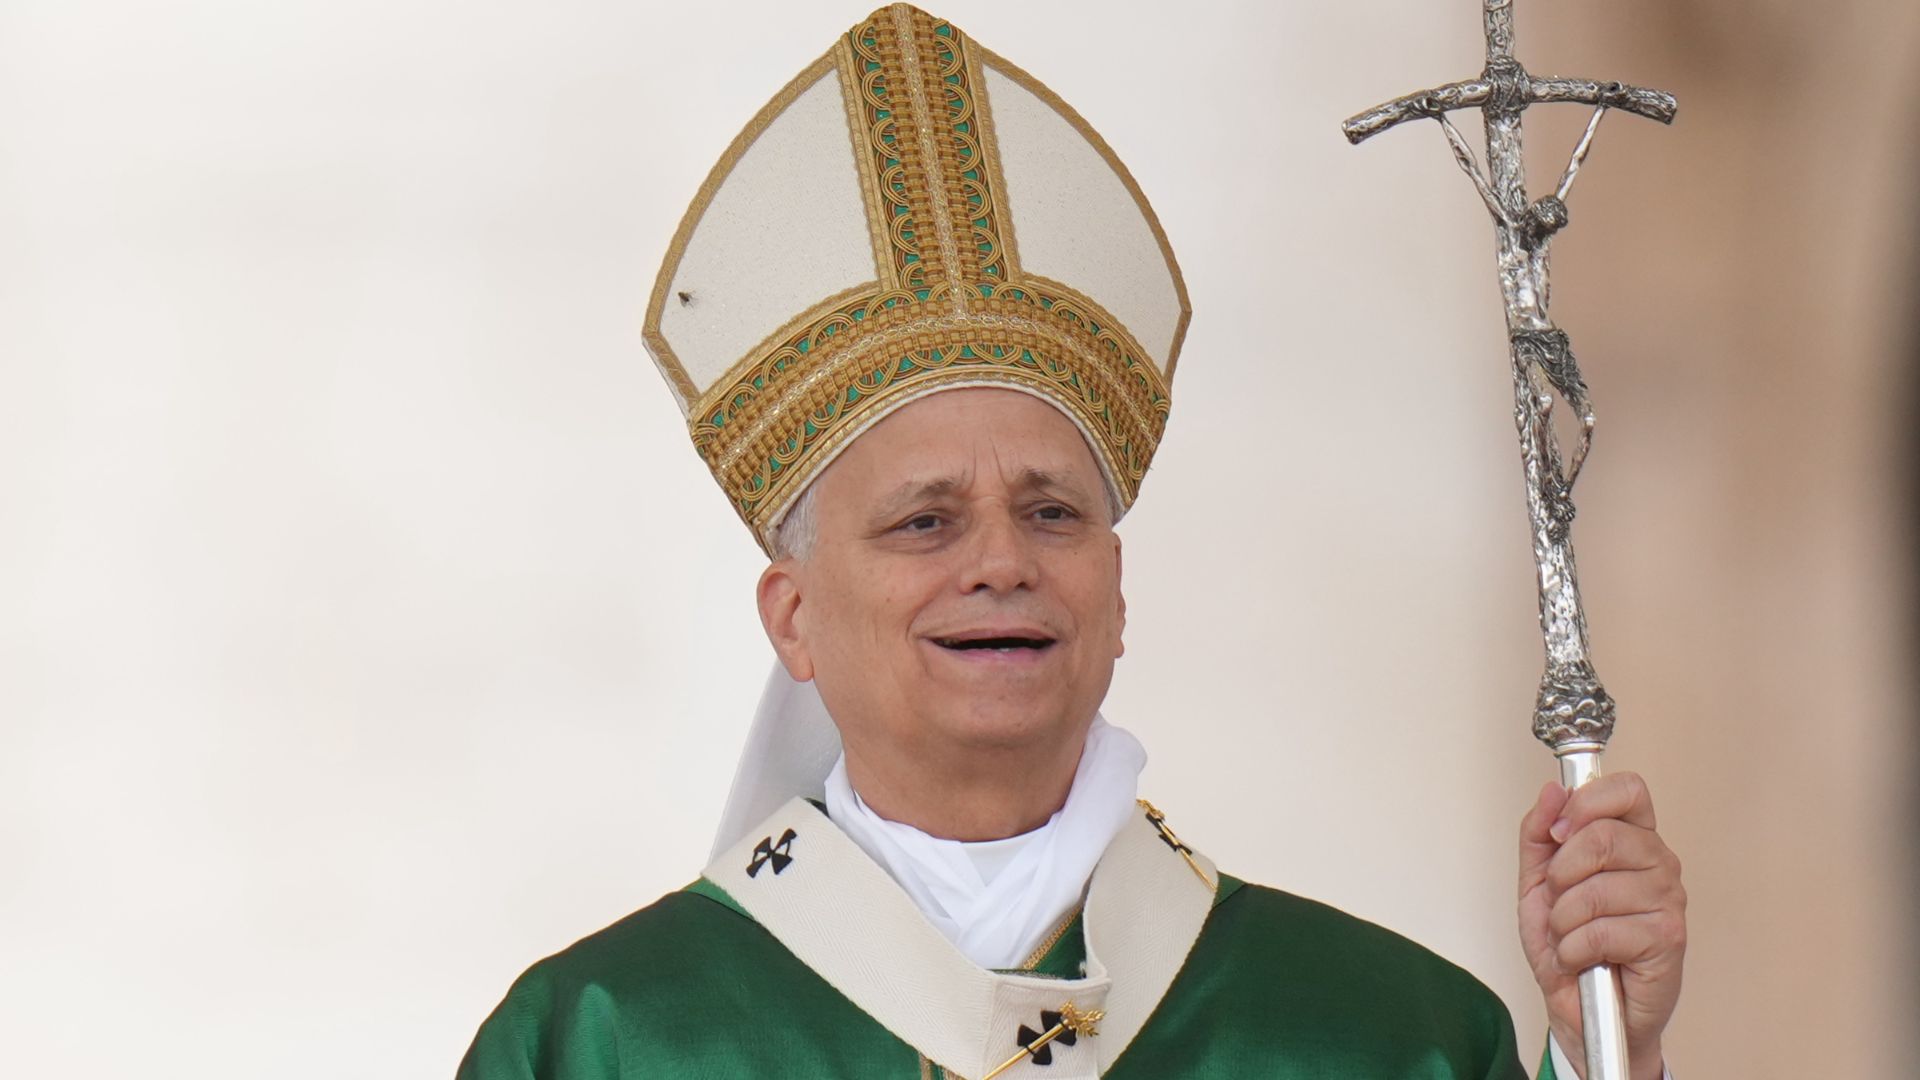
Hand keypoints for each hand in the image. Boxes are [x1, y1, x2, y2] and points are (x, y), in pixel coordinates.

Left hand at [1518, 773, 1685, 1079]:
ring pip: (1594, 890)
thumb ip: (1539, 834)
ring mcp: (1668, 900)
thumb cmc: (1568, 944)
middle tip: (1558, 901)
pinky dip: (1574, 950)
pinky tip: (1583, 959)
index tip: (1559, 832)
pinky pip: (1601, 931)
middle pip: (1603, 836)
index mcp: (1632, 839)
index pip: (1629, 789)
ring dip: (1563, 921)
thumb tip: (1554, 791)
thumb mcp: (1537, 882)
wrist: (1578, 1009)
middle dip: (1560, 875)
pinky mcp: (1668, 939)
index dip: (1587, 803)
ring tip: (1571, 936)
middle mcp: (1659, 863)